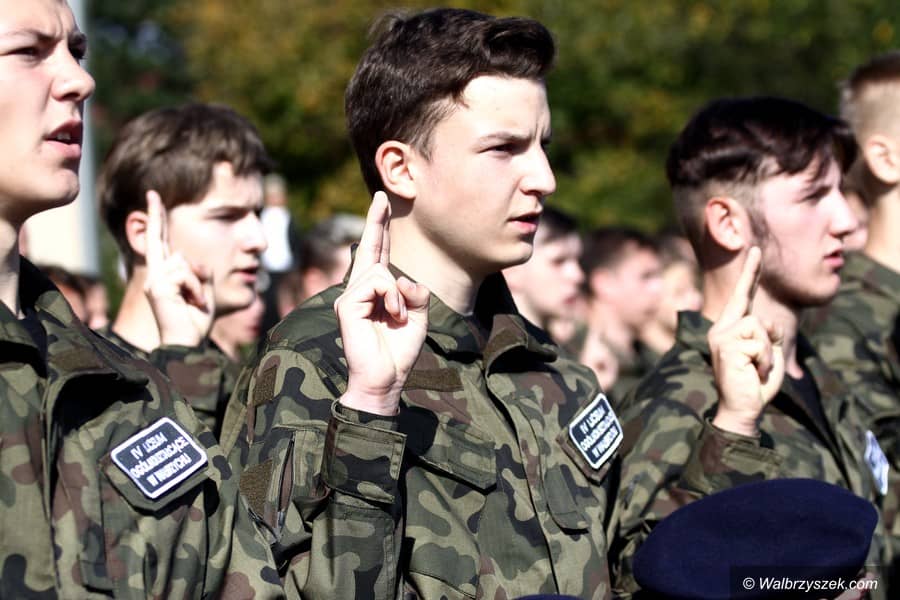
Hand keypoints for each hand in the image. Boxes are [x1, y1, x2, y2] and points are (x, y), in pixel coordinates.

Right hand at [143, 190, 214, 346]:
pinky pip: (185, 274)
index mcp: (166, 275)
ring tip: (197, 302)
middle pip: (159, 240)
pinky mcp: (156, 288)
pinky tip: (194, 303)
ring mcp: (154, 281)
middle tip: (152, 192)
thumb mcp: (205, 291)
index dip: (157, 220)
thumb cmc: (195, 321)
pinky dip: (196, 289)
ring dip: (198, 284)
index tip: (153, 198)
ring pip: (184, 263)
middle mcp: (155, 275)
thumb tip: (191, 260)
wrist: (187, 345)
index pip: (161, 242)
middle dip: (156, 216)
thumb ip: (201, 272)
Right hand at [334, 191, 429, 415]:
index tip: (381, 201)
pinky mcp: (346, 305)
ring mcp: (349, 296)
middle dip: (375, 220)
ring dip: (398, 294)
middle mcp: (359, 289)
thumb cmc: (399, 351)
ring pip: (379, 270)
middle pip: (369, 248)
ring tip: (398, 316)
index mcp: (377, 291)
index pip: (378, 253)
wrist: (385, 379)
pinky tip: (393, 315)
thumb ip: (416, 293)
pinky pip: (375, 283)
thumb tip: (402, 278)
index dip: (379, 227)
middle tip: (381, 194)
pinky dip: (391, 298)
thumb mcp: (419, 317)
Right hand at [709, 247, 783, 435]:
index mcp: (729, 329)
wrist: (741, 410)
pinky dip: (764, 358)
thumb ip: (769, 334)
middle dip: (766, 334)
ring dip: (767, 352)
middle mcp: (720, 329)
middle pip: (753, 310)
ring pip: (759, 326)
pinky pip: (759, 341)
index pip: (742, 296)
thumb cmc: (754, 385)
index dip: (749, 273)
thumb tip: (763, 322)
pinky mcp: (726, 345)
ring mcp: (720, 336)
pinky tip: (753, 372)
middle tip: (756, 356)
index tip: (755, 249)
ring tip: (756, 369)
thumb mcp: (769, 354)